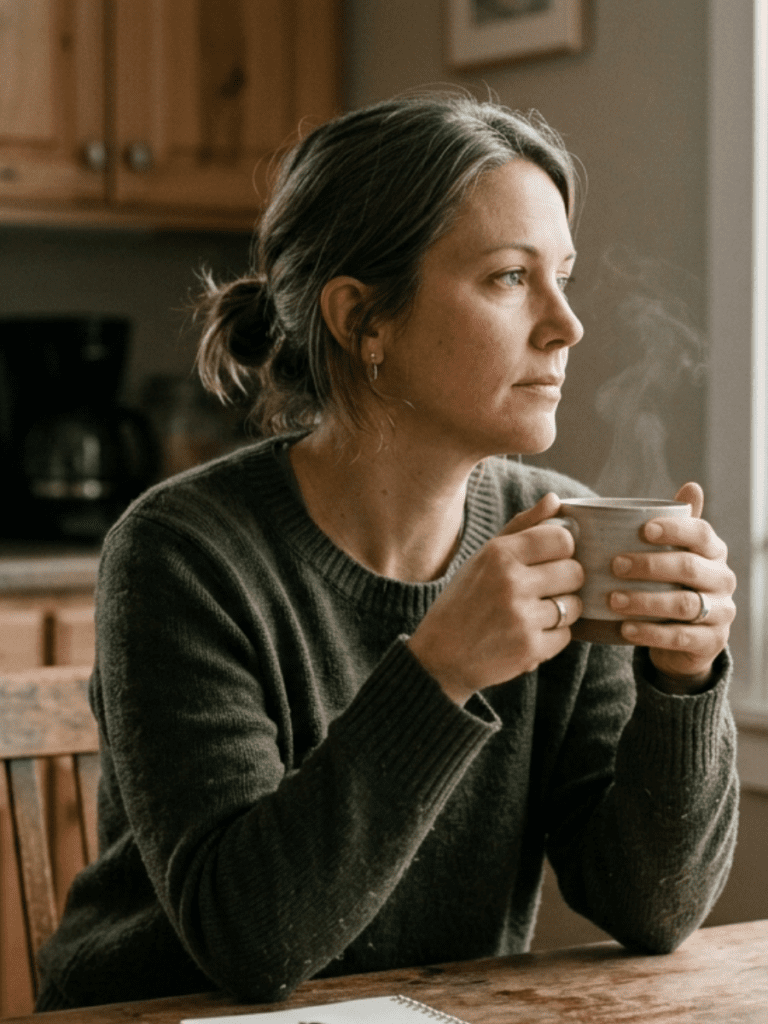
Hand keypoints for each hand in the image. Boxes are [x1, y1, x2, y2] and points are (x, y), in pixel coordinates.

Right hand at [407, 492, 583, 705]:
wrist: (439, 657)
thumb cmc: (463, 602)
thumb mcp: (483, 558)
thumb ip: (521, 527)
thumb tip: (555, 499)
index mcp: (499, 553)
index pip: (562, 539)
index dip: (562, 551)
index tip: (549, 560)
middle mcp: (511, 582)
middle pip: (575, 572)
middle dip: (565, 582)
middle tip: (542, 590)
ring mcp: (521, 617)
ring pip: (574, 605)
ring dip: (561, 611)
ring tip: (532, 614)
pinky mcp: (530, 649)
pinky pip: (566, 636)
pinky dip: (552, 637)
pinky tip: (527, 635)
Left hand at [608, 482, 735, 691]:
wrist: (686, 639)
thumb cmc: (673, 584)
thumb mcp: (675, 554)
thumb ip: (677, 524)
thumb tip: (691, 485)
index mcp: (713, 552)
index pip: (701, 534)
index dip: (674, 530)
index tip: (644, 530)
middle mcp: (723, 579)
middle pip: (688, 568)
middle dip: (649, 565)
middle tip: (615, 565)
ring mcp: (721, 612)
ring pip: (684, 604)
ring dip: (645, 601)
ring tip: (613, 599)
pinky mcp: (711, 642)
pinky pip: (681, 637)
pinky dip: (651, 633)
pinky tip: (625, 629)